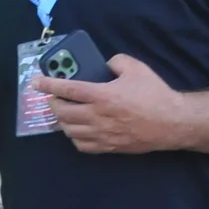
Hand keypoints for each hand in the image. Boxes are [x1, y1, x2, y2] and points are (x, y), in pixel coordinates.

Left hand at [34, 54, 192, 154]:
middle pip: (62, 112)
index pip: (66, 89)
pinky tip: (78, 129)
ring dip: (62, 120)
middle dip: (53, 103)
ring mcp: (102, 134)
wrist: (172, 123)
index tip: (36, 82)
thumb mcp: (136, 68)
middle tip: (54, 97)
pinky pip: (82, 146)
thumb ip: (115, 61)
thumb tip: (104, 65)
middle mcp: (97, 116)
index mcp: (102, 95)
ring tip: (65, 112)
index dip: (48, 84)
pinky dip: (75, 137)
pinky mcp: (108, 147)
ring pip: (69, 130)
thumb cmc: (154, 94)